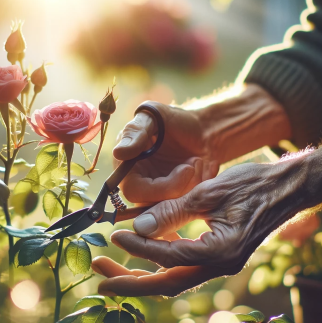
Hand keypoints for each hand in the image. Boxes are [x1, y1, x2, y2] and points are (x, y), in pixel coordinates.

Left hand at [93, 145, 321, 296]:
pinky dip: (159, 263)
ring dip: (140, 274)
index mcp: (221, 252)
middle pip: (166, 283)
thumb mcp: (208, 193)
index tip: (114, 236)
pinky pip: (182, 267)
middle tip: (99, 275)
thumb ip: (172, 211)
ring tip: (110, 266)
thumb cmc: (252, 185)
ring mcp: (220, 264)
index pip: (168, 257)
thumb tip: (137, 227)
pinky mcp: (217, 257)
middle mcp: (220, 266)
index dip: (138, 248)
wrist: (286, 188)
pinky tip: (141, 252)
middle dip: (130, 281)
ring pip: (172, 278)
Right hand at [114, 84, 290, 203]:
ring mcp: (160, 194)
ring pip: (173, 206)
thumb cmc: (174, 120)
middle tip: (194, 164)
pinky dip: (199, 188)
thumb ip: (135, 132)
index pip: (134, 191)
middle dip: (180, 187)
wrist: (202, 130)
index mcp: (128, 168)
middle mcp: (141, 184)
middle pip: (154, 205)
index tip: (185, 170)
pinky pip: (187, 205)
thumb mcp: (153, 116)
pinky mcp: (177, 199)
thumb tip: (119, 152)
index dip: (159, 188)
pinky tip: (202, 168)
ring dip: (192, 184)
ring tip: (197, 161)